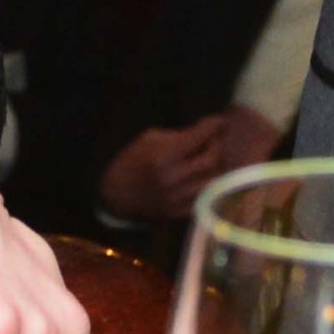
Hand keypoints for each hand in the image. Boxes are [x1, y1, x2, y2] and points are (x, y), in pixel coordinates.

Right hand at [95, 104, 286, 228]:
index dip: (212, 126)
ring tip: (212, 157)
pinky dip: (208, 184)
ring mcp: (177, 198)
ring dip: (216, 166)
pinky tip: (205, 175)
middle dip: (217, 145)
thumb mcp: (148, 138)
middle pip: (211, 159)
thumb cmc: (130, 159)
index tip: (219, 120)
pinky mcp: (179, 213)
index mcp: (163, 155)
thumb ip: (177, 136)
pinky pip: (205, 197)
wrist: (114, 193)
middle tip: (215, 139)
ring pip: (213, 180)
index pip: (199, 136)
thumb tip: (202, 133)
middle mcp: (173, 178)